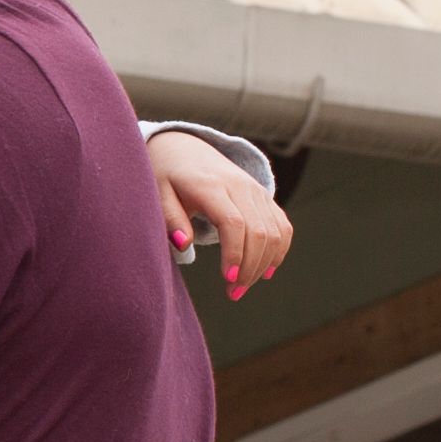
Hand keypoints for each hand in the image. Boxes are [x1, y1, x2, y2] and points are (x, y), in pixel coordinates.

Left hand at [152, 133, 294, 302]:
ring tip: (242, 286)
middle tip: (233, 293)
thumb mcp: (158, 193)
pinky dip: (278, 250)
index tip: (227, 279)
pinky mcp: (264, 196)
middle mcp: (240, 186)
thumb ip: (170, 218)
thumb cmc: (167, 175)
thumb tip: (182, 244)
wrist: (185, 148)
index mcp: (211, 185)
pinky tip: (266, 271)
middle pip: (259, 232)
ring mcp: (256, 190)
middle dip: (250, 268)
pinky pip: (282, 225)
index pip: (233, 223)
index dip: (235, 254)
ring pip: (275, 231)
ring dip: (264, 264)